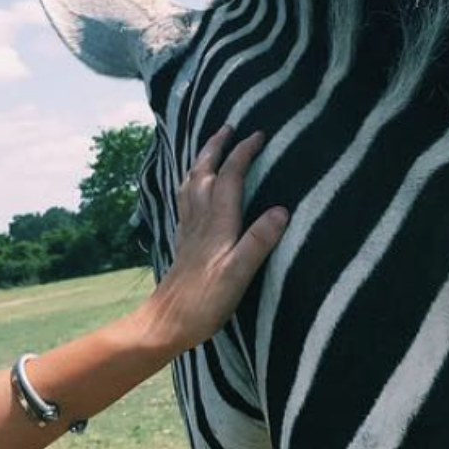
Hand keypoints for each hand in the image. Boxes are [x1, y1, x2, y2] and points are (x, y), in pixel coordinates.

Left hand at [146, 126, 287, 352]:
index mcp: (216, 224)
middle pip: (204, 173)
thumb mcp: (239, 274)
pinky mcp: (183, 244)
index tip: (259, 134)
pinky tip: (191, 190)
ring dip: (202, 161)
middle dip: (216, 147)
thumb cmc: (204, 303)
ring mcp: (188, 231)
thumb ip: (259, 242)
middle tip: (228, 126)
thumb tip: (282, 209)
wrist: (166, 323)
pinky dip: (191, 184)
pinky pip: (185, 202)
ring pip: (191, 184)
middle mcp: (199, 221)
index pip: (230, 177)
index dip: (244, 153)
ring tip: (209, 148)